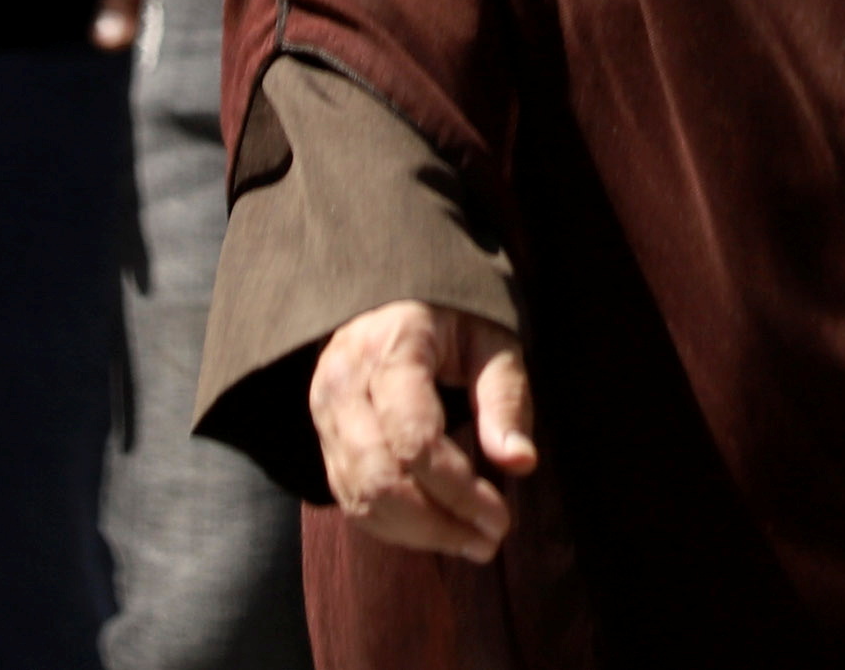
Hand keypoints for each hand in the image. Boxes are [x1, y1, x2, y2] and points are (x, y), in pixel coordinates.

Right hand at [308, 300, 537, 562]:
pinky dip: (395, 528)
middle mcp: (344, 380)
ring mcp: (326, 412)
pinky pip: (352, 500)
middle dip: (438, 523)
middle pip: (380, 478)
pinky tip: (437, 529)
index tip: (502, 519)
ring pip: (362, 497)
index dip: (458, 489)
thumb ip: (506, 398)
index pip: (414, 437)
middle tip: (490, 540)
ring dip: (418, 534)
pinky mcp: (324, 438)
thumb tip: (520, 463)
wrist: (393, 301)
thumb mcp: (492, 342)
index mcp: (391, 347)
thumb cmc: (454, 322)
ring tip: (471, 542)